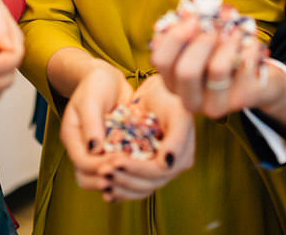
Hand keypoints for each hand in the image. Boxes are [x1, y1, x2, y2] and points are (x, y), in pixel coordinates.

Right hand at [59, 62, 133, 192]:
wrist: (109, 79)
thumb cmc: (96, 84)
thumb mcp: (91, 99)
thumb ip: (91, 122)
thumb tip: (94, 149)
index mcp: (72, 137)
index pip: (81, 162)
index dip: (98, 167)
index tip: (117, 162)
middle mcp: (83, 148)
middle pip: (87, 177)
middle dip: (105, 178)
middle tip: (124, 173)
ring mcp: (97, 152)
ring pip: (101, 177)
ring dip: (116, 178)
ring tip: (133, 174)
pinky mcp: (112, 151)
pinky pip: (116, 168)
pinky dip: (126, 170)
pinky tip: (140, 167)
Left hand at [99, 75, 194, 201]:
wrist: (157, 91)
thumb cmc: (168, 97)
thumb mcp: (177, 113)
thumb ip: (177, 138)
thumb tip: (167, 164)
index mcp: (183, 157)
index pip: (158, 172)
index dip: (136, 170)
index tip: (115, 162)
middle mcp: (173, 167)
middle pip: (148, 184)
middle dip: (125, 179)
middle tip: (103, 171)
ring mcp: (160, 170)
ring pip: (141, 189)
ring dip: (121, 188)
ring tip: (102, 179)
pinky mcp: (148, 168)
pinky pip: (136, 186)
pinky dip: (122, 190)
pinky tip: (107, 192)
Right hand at [149, 15, 271, 119]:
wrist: (254, 75)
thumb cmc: (220, 49)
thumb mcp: (201, 35)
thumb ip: (191, 24)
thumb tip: (188, 12)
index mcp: (173, 80)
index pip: (162, 60)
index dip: (175, 37)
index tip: (193, 18)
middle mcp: (189, 98)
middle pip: (186, 71)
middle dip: (202, 40)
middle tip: (215, 23)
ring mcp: (215, 104)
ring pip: (217, 68)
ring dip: (228, 39)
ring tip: (236, 28)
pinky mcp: (241, 100)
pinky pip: (245, 64)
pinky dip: (249, 44)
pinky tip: (249, 43)